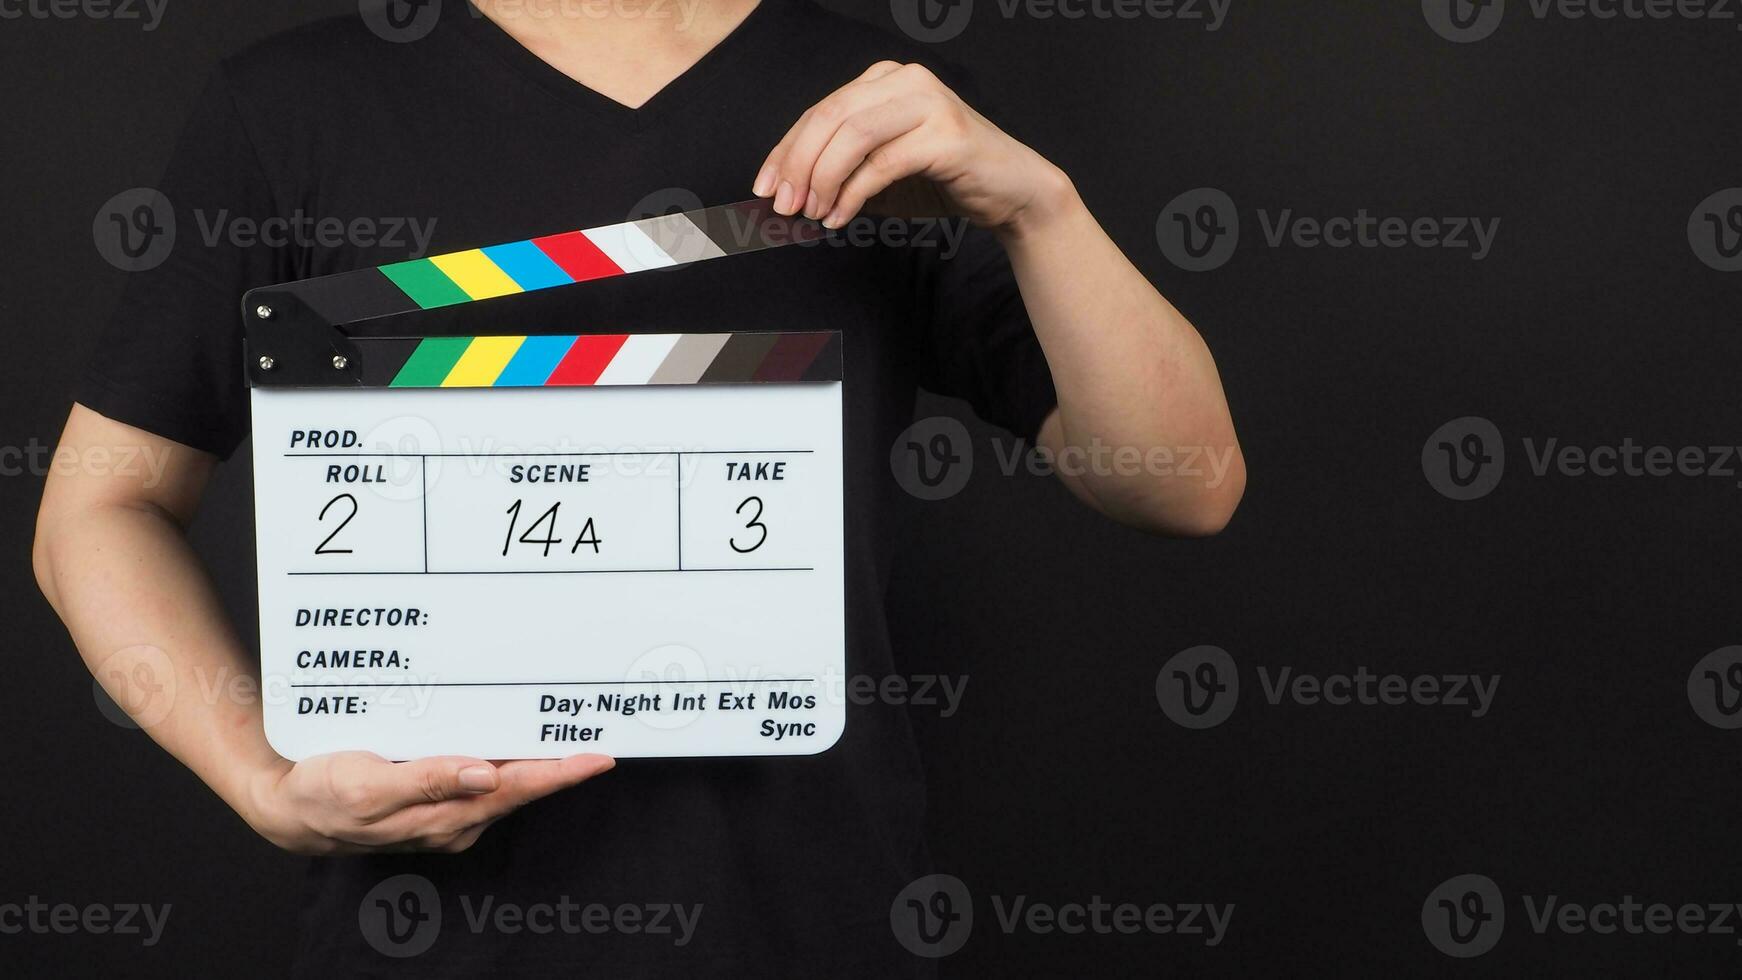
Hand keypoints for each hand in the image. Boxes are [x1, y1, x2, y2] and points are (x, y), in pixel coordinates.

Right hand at [239, 751, 612, 854]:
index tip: (601, 756)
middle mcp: (455, 817)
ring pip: (505, 779)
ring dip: (537, 758)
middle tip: (602, 731)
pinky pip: (481, 773)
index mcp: (445, 817)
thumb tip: (486, 775)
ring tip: (573, 729)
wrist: (286, 805)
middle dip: (563, 763)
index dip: (562, 772)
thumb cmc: (323, 796)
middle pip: (522, 785)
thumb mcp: (367, 787)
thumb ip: (428, 781)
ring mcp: (446, 808)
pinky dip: (504, 754)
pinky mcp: (434, 794)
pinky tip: (514, 733)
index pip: (518, 790)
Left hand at [752, 61, 1073, 236]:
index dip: (785, 150)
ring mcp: (928, 102)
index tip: (763, 188)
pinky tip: (840, 217)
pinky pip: (882, 163)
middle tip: (782, 205)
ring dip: (822, 179)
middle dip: (797, 164)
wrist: (1011, 192)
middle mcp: (905, 79)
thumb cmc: (943, 180)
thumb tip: (787, 193)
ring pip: (852, 135)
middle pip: (830, 117)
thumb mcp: (880, 173)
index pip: (820, 111)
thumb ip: (839, 173)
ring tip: (811, 213)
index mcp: (885, 79)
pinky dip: (853, 194)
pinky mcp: (946, 135)